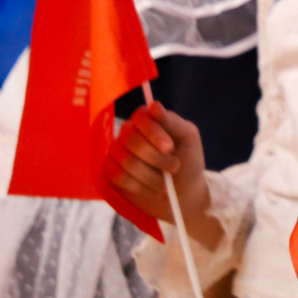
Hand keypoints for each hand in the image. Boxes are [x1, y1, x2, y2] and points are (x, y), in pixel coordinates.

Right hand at [103, 101, 217, 246]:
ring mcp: (116, 151)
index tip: (169, 147)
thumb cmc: (187, 159)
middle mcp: (128, 131)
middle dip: (156, 158)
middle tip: (175, 167)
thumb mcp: (188, 138)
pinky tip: (154, 190)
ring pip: (126, 161)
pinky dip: (140, 187)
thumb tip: (154, 105)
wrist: (182, 192)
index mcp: (147, 119)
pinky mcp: (109, 171)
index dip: (153, 132)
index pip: (140, 117)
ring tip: (166, 184)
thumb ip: (172, 122)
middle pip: (132, 141)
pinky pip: (117, 176)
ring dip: (151, 176)